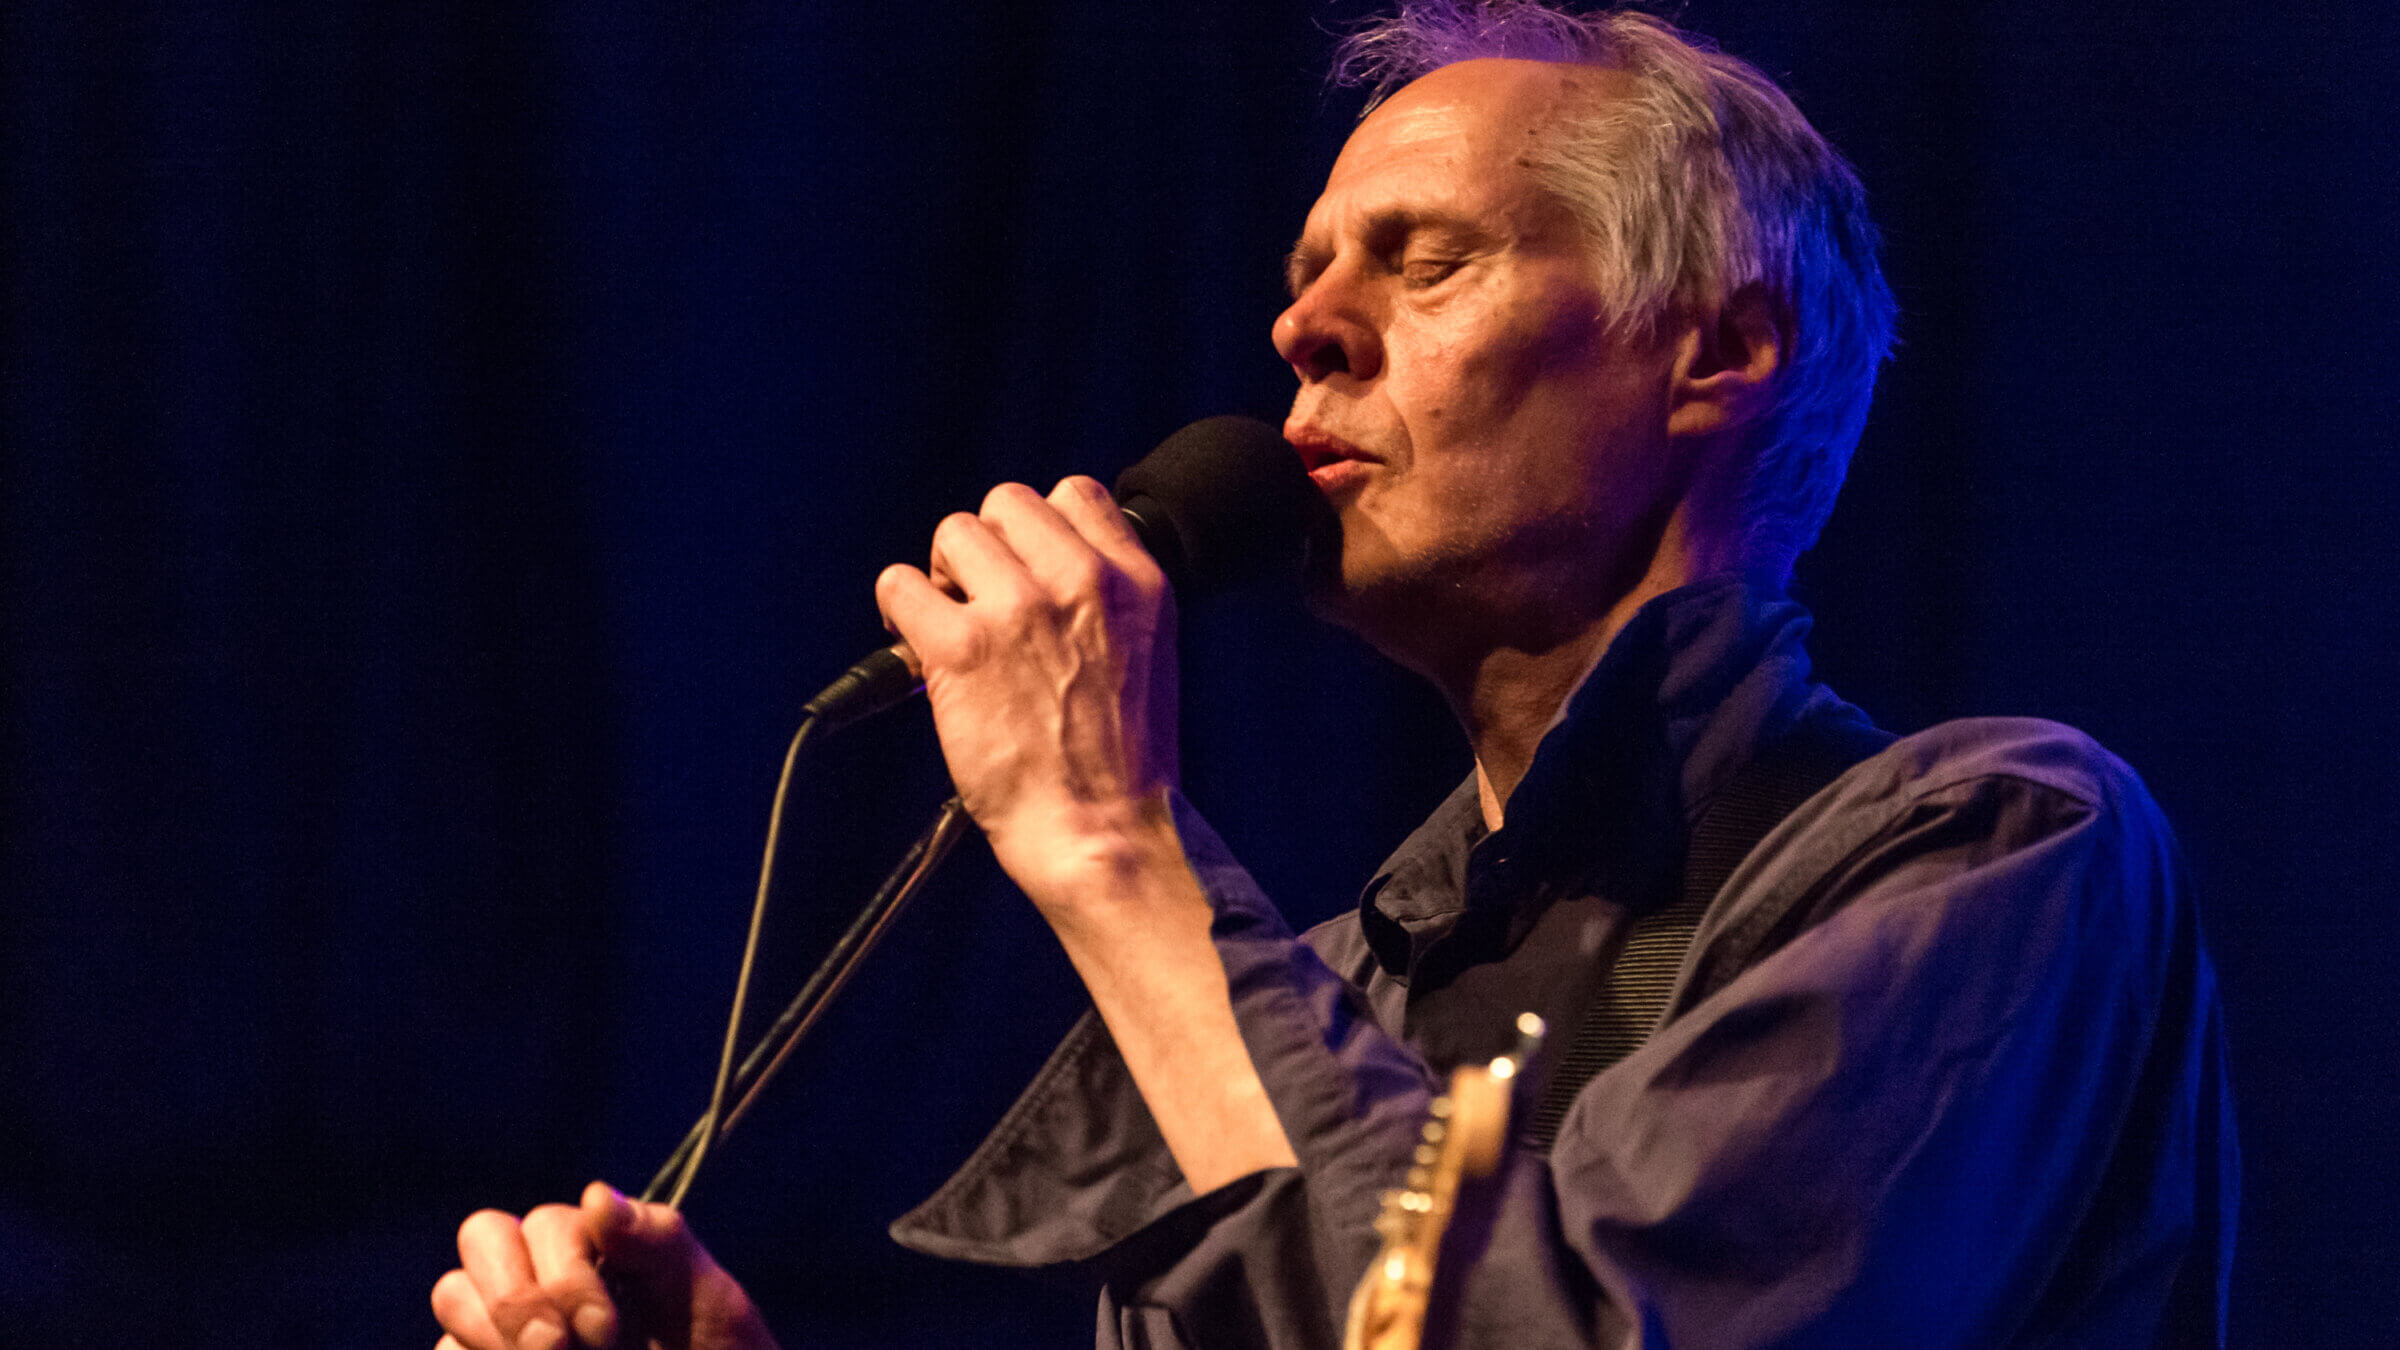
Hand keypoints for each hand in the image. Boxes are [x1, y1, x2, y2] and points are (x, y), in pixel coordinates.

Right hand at [432, 1182, 777, 1349]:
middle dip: (515, 1299)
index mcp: (592, 1242)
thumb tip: (596, 1197)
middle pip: (481, 1240)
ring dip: (495, 1335)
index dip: (565, 1274)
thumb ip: (658, 1241)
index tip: (603, 1330)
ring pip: (454, 1296)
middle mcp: (538, 1270)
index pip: (541, 1224)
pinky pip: (446, 1349)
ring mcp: (502, 1322)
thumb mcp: (707, 1298)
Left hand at [875, 476, 1180, 906]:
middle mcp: (1082, 583)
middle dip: (987, 548)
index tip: (1023, 568)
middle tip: (981, 601)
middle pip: (1006, 503)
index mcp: (1137, 582)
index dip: (1038, 530)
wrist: (1102, 834)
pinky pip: (901, 584)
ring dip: (943, 576)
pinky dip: (898, 609)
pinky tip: (915, 647)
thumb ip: (1106, 598)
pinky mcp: (961, 651)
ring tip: (951, 625)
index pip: (1074, 494)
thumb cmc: (1122, 764)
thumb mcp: (1147, 653)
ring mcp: (1019, 611)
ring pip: (953, 533)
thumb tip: (1043, 565)